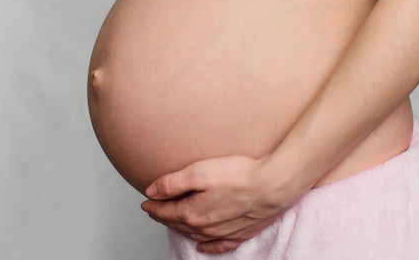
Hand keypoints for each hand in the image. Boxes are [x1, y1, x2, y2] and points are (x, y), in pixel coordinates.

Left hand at [141, 155, 300, 253]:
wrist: (273, 185)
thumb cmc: (239, 175)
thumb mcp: (198, 172)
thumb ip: (172, 183)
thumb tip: (151, 191)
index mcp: (192, 213)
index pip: (166, 211)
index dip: (153, 206)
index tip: (145, 202)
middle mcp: (205, 227)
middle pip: (178, 223)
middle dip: (165, 216)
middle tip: (156, 209)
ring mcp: (223, 233)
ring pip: (195, 234)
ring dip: (182, 228)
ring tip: (174, 220)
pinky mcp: (241, 233)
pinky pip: (218, 245)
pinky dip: (208, 246)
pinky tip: (203, 246)